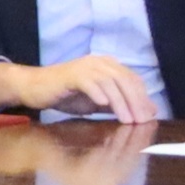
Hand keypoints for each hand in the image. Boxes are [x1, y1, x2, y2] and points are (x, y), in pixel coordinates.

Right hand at [0, 55, 158, 124]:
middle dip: (136, 102)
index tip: (149, 118)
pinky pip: (89, 82)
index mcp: (108, 66)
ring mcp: (85, 67)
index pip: (132, 80)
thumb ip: (119, 104)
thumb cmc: (66, 95)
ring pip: (110, 82)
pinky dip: (98, 93)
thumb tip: (147, 112)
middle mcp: (100, 62)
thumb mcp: (97, 102)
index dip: (143, 98)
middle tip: (142, 122)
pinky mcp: (72, 74)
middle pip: (124, 80)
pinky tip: (104, 105)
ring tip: (128, 120)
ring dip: (121, 102)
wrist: (35, 87)